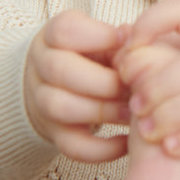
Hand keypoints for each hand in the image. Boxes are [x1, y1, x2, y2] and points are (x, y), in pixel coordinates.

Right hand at [25, 10, 129, 162]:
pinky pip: (71, 146)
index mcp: (53, 36)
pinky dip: (102, 149)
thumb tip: (138, 40)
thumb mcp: (100, 37)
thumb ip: (119, 39)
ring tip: (134, 112)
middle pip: (60, 70)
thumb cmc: (90, 55)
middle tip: (136, 86)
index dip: (98, 36)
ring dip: (103, 111)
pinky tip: (127, 141)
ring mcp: (42, 102)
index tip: (128, 42)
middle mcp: (41, 66)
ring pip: (61, 108)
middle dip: (105, 81)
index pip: (63, 30)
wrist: (57, 84)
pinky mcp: (54, 134)